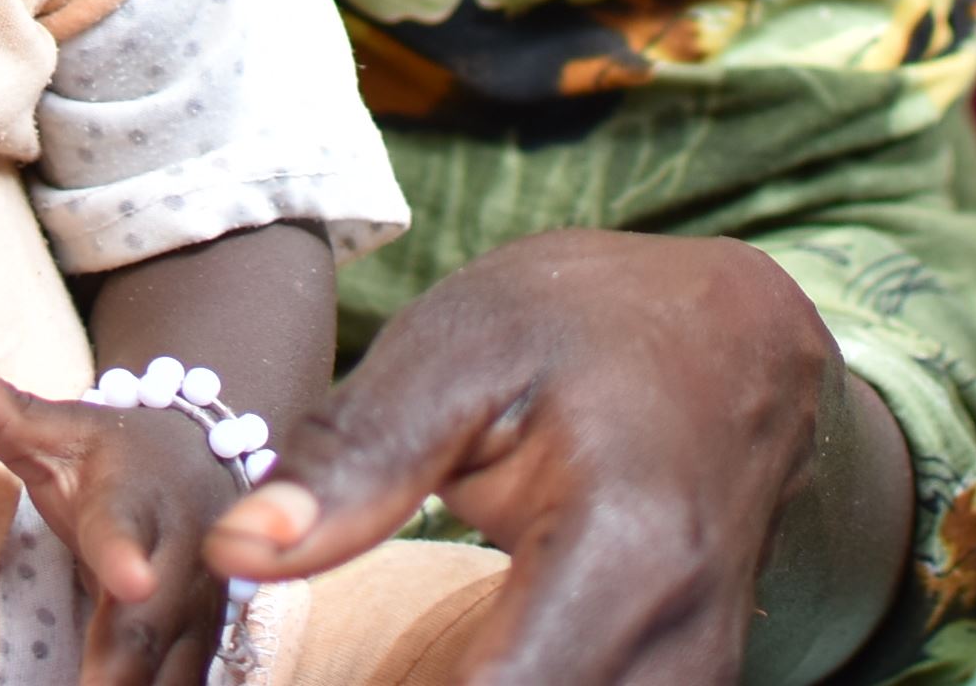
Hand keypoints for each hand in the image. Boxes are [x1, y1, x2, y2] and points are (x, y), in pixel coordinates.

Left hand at [0, 346, 241, 685]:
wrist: (203, 468)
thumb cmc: (112, 459)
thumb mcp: (59, 431)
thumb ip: (2, 410)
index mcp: (133, 501)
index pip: (123, 531)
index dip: (124, 557)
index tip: (129, 579)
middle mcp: (178, 561)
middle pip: (151, 624)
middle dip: (123, 666)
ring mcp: (197, 613)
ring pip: (176, 671)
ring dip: (135, 685)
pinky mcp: (202, 650)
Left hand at [203, 231, 910, 685]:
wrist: (743, 342)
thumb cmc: (593, 325)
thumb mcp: (464, 347)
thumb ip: (356, 458)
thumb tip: (232, 552)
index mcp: (627, 548)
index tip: (303, 685)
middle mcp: (682, 643)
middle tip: (319, 669)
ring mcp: (697, 683)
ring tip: (362, 665)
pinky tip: (433, 669)